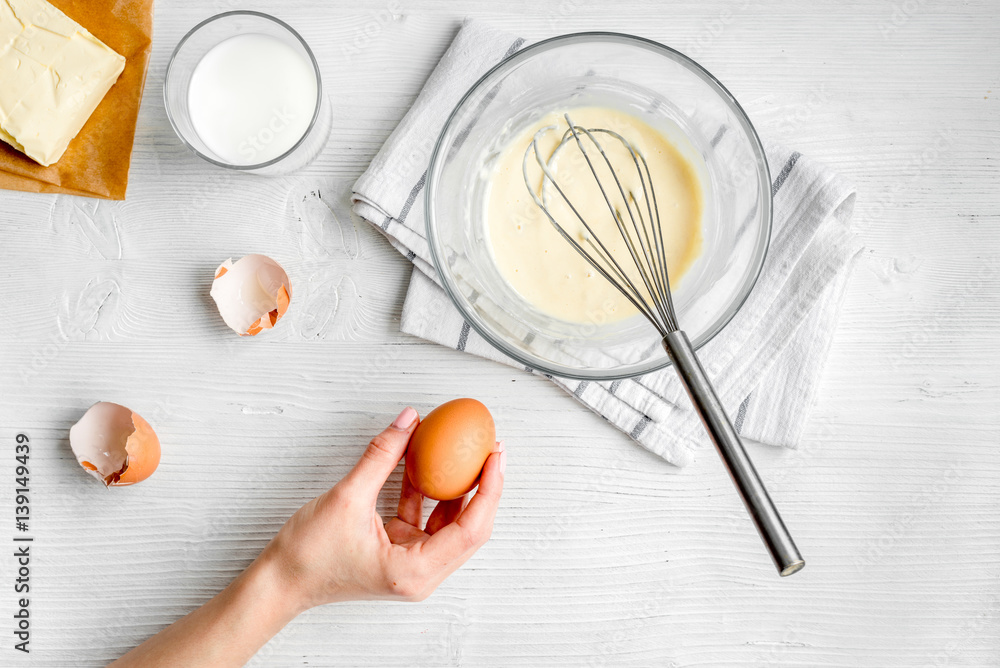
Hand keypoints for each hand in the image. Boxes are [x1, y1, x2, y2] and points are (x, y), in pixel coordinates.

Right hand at [260, 406, 504, 609]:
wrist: (279, 581)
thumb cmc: (308, 556)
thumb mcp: (347, 497)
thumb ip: (381, 456)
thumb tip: (408, 422)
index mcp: (415, 571)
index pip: (471, 528)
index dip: (489, 489)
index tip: (494, 457)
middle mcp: (420, 573)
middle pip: (469, 527)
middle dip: (482, 486)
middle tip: (490, 450)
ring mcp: (411, 563)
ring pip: (448, 522)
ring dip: (457, 487)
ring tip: (466, 453)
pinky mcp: (399, 552)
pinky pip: (424, 518)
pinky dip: (427, 492)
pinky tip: (425, 462)